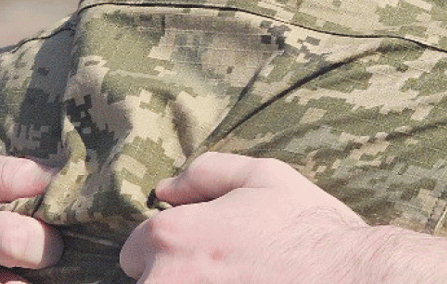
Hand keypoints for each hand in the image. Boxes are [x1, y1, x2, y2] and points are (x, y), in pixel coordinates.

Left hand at [120, 152, 446, 283]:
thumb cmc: (311, 232)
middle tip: (232, 274)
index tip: (213, 255)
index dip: (174, 249)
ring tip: (246, 282)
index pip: (135, 251)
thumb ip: (205, 174)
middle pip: (150, 283)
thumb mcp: (265, 178)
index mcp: (170, 238)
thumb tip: (164, 189)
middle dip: (180, 277)